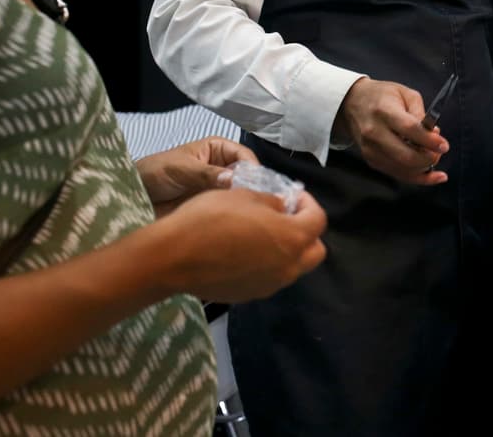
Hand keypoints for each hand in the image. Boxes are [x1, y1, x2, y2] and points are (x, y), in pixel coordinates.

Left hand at [136, 136, 257, 215]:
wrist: (132, 195)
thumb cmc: (155, 172)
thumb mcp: (181, 169)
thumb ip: (207, 174)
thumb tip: (234, 179)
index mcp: (218, 149)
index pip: (245, 156)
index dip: (253, 170)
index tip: (256, 186)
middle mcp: (222, 168)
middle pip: (248, 176)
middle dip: (252, 188)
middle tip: (256, 205)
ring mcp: (218, 188)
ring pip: (240, 194)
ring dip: (243, 204)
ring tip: (248, 216)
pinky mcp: (212, 207)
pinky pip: (228, 210)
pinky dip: (233, 215)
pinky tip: (237, 223)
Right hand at [160, 187, 327, 302]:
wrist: (174, 257)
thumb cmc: (211, 218)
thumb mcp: (245, 196)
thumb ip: (273, 202)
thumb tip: (282, 208)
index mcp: (292, 238)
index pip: (318, 220)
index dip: (308, 203)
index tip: (292, 196)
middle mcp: (288, 266)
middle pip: (314, 251)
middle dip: (306, 232)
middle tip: (285, 217)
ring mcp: (270, 285)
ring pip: (293, 268)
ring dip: (288, 250)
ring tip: (263, 234)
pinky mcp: (250, 296)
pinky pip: (270, 278)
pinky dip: (267, 265)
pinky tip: (244, 252)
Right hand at [333, 78, 449, 185]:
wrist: (352, 103)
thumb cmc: (382, 96)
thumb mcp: (405, 93)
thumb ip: (421, 113)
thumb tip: (433, 134)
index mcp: (384, 111)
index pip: (409, 130)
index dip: (429, 140)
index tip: (444, 145)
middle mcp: (375, 133)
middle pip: (405, 156)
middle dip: (428, 158)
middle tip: (440, 152)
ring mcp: (371, 150)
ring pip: (402, 170)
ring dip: (424, 169)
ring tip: (434, 157)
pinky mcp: (371, 160)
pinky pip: (397, 174)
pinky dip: (416, 177)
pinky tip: (431, 175)